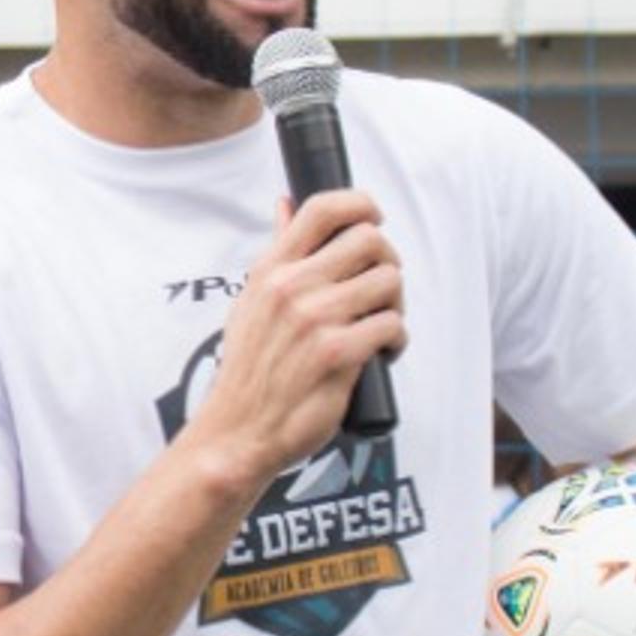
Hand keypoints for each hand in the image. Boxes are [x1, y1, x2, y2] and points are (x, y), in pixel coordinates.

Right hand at [183, 190, 404, 488]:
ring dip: (396, 303)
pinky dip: (397, 340)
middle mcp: (291, 287)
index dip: (360, 204)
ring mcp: (315, 319)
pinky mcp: (338, 353)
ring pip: (389, 280)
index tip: (374, 218)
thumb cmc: (248, 371)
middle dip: (387, 261)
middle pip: (369, 239)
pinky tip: (383, 352)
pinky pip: (392, 324)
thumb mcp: (250, 302)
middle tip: (381, 288)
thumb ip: (276, 254)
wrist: (237, 431)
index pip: (322, 208)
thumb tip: (285, 205)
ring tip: (381, 324)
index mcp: (270, 270)